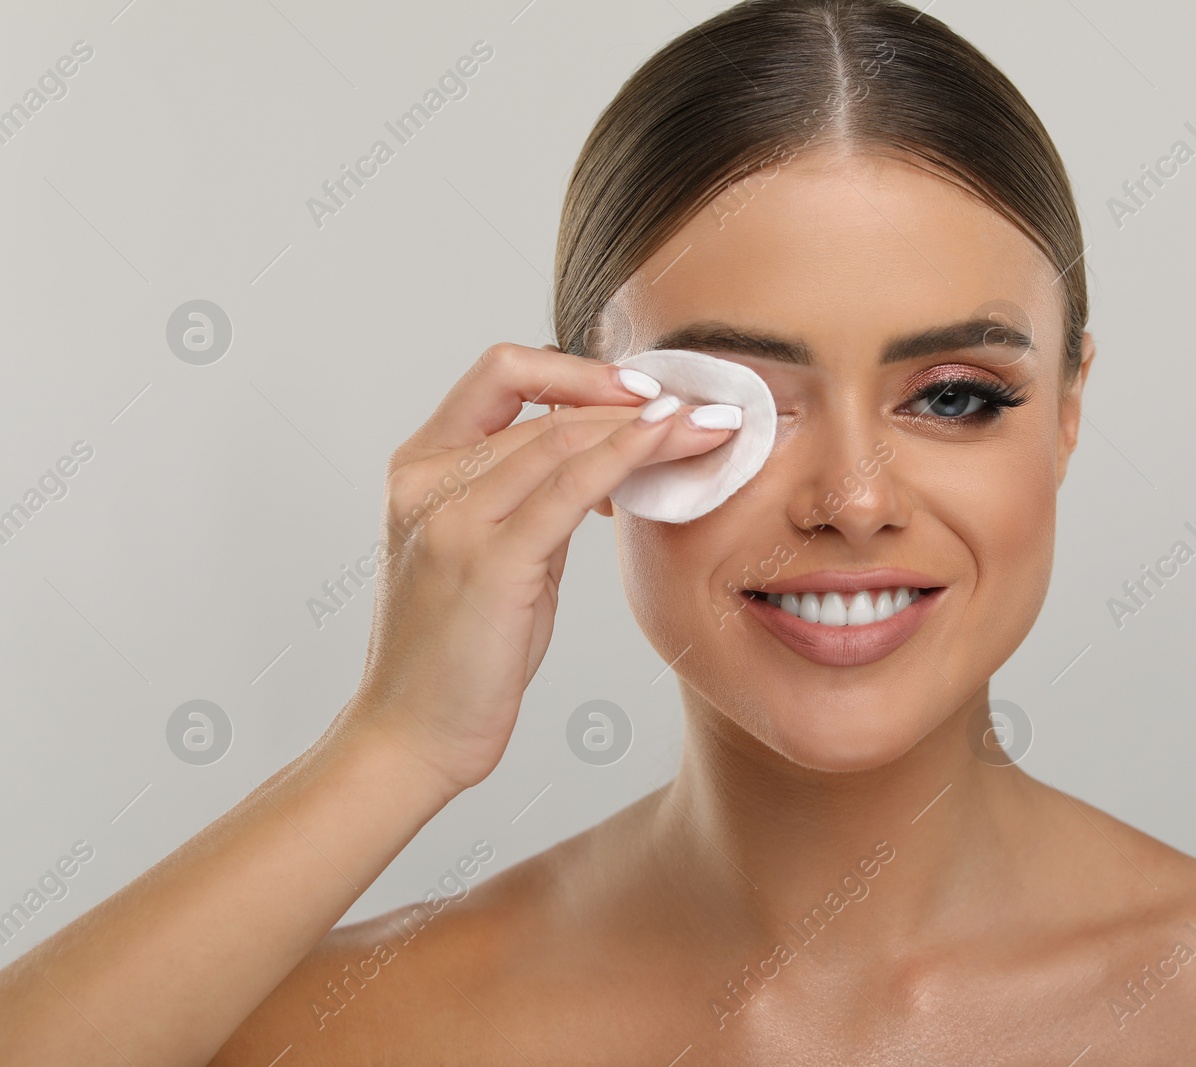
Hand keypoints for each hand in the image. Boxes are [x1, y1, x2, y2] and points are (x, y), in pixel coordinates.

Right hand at [342, 342, 726, 793]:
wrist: (412, 736)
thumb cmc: (459, 656)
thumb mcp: (497, 556)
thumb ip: (535, 500)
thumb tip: (606, 460)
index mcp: (420, 468)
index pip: (502, 375)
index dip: (577, 370)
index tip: (642, 391)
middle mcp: (426, 480)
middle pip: (542, 402)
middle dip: (632, 396)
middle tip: (703, 406)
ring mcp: (452, 517)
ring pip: (562, 434)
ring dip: (647, 424)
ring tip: (709, 426)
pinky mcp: (488, 560)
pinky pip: (568, 486)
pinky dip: (625, 455)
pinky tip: (667, 443)